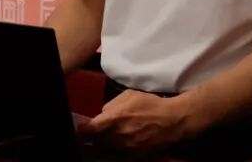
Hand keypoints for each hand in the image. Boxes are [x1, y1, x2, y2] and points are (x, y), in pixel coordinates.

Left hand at [76, 90, 195, 153]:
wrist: (172, 120)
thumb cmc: (150, 104)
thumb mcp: (129, 95)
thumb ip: (111, 104)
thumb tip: (102, 115)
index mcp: (115, 118)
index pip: (90, 129)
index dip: (81, 130)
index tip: (80, 130)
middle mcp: (118, 135)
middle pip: (96, 141)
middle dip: (94, 137)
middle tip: (96, 132)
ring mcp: (126, 147)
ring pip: (106, 149)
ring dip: (104, 143)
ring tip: (111, 135)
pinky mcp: (134, 156)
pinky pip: (118, 154)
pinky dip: (116, 149)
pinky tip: (121, 142)